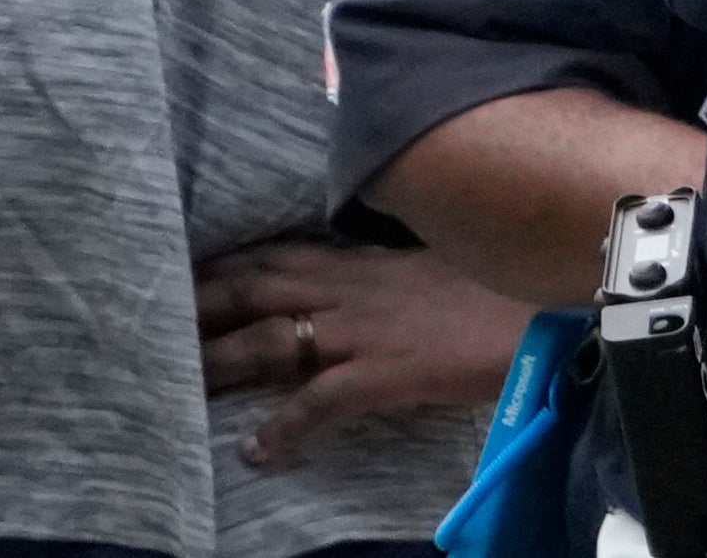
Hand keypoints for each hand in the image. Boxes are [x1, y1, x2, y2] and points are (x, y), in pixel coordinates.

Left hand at [196, 240, 531, 467]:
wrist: (556, 298)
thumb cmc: (507, 287)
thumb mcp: (444, 267)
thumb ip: (398, 274)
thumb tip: (376, 288)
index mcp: (368, 262)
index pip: (280, 255)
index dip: (228, 265)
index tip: (184, 273)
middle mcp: (355, 288)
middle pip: (257, 287)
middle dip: (202, 302)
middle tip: (150, 319)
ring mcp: (368, 330)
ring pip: (273, 340)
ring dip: (221, 360)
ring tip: (180, 384)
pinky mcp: (389, 371)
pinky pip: (322, 401)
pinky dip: (284, 427)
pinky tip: (258, 451)